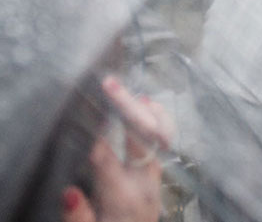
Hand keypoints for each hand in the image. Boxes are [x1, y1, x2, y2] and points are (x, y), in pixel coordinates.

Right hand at [61, 78, 168, 221]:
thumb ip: (78, 218)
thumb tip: (68, 193)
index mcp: (123, 198)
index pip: (107, 160)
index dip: (94, 136)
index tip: (82, 113)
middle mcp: (144, 184)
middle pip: (138, 139)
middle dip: (125, 108)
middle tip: (108, 83)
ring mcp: (154, 177)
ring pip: (157, 135)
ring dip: (143, 109)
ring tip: (127, 87)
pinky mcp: (156, 174)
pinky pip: (162, 140)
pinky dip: (157, 118)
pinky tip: (145, 102)